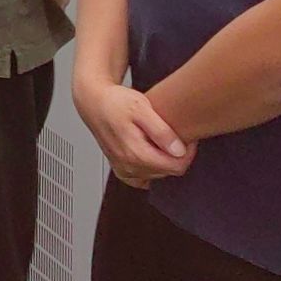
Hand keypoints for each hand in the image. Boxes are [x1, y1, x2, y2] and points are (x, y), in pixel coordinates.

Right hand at [75, 78, 195, 188]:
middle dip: (176, 155)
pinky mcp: (120, 169)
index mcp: (136, 153)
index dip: (188, 153)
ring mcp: (123, 169)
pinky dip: (151, 168)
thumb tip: (179, 151)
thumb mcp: (142, 107)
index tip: (188, 138)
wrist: (93, 102)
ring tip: (158, 139)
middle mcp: (129, 166)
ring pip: (158, 175)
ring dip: (163, 160)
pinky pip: (143, 178)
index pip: (176, 166)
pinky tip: (149, 153)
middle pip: (168, 171)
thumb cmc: (115, 102)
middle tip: (172, 134)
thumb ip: (161, 131)